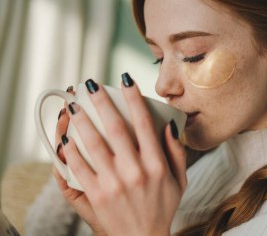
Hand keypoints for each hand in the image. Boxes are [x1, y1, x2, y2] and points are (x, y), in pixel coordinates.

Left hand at [60, 77, 186, 235]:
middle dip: (101, 101)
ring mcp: (114, 183)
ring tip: (73, 106)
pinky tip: (66, 138)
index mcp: (156, 164)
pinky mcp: (97, 195)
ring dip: (81, 121)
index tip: (125, 79)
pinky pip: (79, 168)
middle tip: (90, 85)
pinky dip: (71, 151)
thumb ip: (177, 152)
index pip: (144, 122)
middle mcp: (135, 171)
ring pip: (94, 144)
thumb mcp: (180, 180)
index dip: (133, 98)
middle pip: (116, 127)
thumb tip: (168, 125)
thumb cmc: (162, 207)